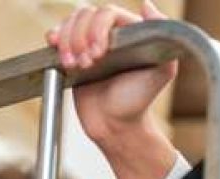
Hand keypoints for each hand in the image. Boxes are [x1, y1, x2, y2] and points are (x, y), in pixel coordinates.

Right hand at [46, 1, 177, 144]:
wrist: (116, 126)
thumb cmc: (139, 101)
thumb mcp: (162, 72)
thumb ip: (165, 38)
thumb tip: (148, 5)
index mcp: (130, 32)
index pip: (108, 13)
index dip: (99, 29)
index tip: (99, 53)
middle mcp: (109, 34)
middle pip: (85, 15)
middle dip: (81, 38)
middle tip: (88, 64)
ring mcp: (90, 43)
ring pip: (70, 23)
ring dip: (68, 41)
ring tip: (75, 66)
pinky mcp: (74, 54)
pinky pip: (59, 35)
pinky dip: (55, 38)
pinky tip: (54, 46)